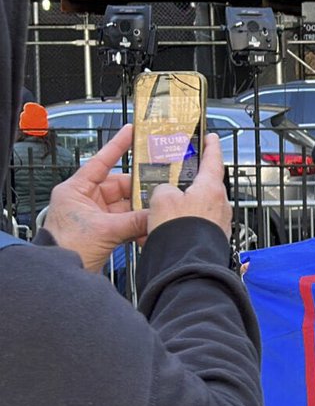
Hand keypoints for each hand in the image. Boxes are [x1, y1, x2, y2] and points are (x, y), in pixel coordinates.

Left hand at [42, 124, 148, 272]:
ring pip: (127, 205)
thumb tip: (158, 215)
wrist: (63, 272)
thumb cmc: (66, 247)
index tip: (131, 132)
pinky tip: (149, 230)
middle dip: (140, 191)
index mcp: (77, 190)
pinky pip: (127, 222)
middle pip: (121, 186)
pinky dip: (139, 226)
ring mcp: (96, 215)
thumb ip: (134, 221)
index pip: (101, 162)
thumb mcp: (105, 230)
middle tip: (159, 190)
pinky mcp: (105, 230)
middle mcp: (87, 199)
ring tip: (155, 213)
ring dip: (141, 212)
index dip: (117, 146)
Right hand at [147, 133, 231, 237]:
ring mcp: (219, 222)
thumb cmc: (180, 231)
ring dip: (187, 203)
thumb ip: (164, 188)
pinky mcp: (214, 236)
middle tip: (182, 174)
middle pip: (208, 184)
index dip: (211, 146)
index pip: (214, 160)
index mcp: (211, 188)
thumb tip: (167, 193)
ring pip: (202, 205)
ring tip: (168, 206)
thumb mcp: (162, 198)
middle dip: (194, 180)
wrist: (187, 263)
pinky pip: (199, 223)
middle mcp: (221, 204)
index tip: (211, 137)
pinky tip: (171, 226)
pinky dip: (187, 220)